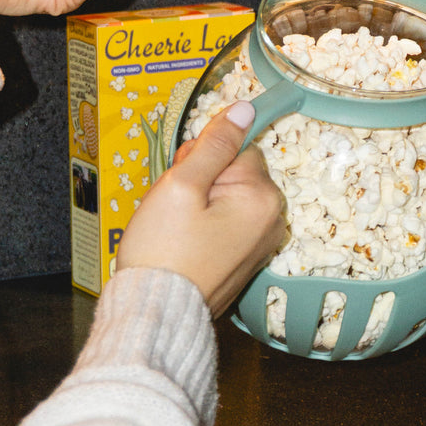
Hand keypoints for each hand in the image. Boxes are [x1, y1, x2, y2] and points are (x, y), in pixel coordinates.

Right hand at [115, 102, 285, 316]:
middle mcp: (272, 218)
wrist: (153, 316)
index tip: (183, 179)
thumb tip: (244, 109)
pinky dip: (205, 224)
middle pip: (234, 170)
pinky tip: (184, 241)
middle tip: (174, 208)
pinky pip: (226, 220)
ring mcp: (261, 241)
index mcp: (262, 197)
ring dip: (200, 201)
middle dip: (201, 179)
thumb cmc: (162, 253)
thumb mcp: (181, 185)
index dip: (202, 156)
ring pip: (227, 195)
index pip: (236, 147)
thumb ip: (215, 143)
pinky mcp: (246, 258)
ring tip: (175, 227)